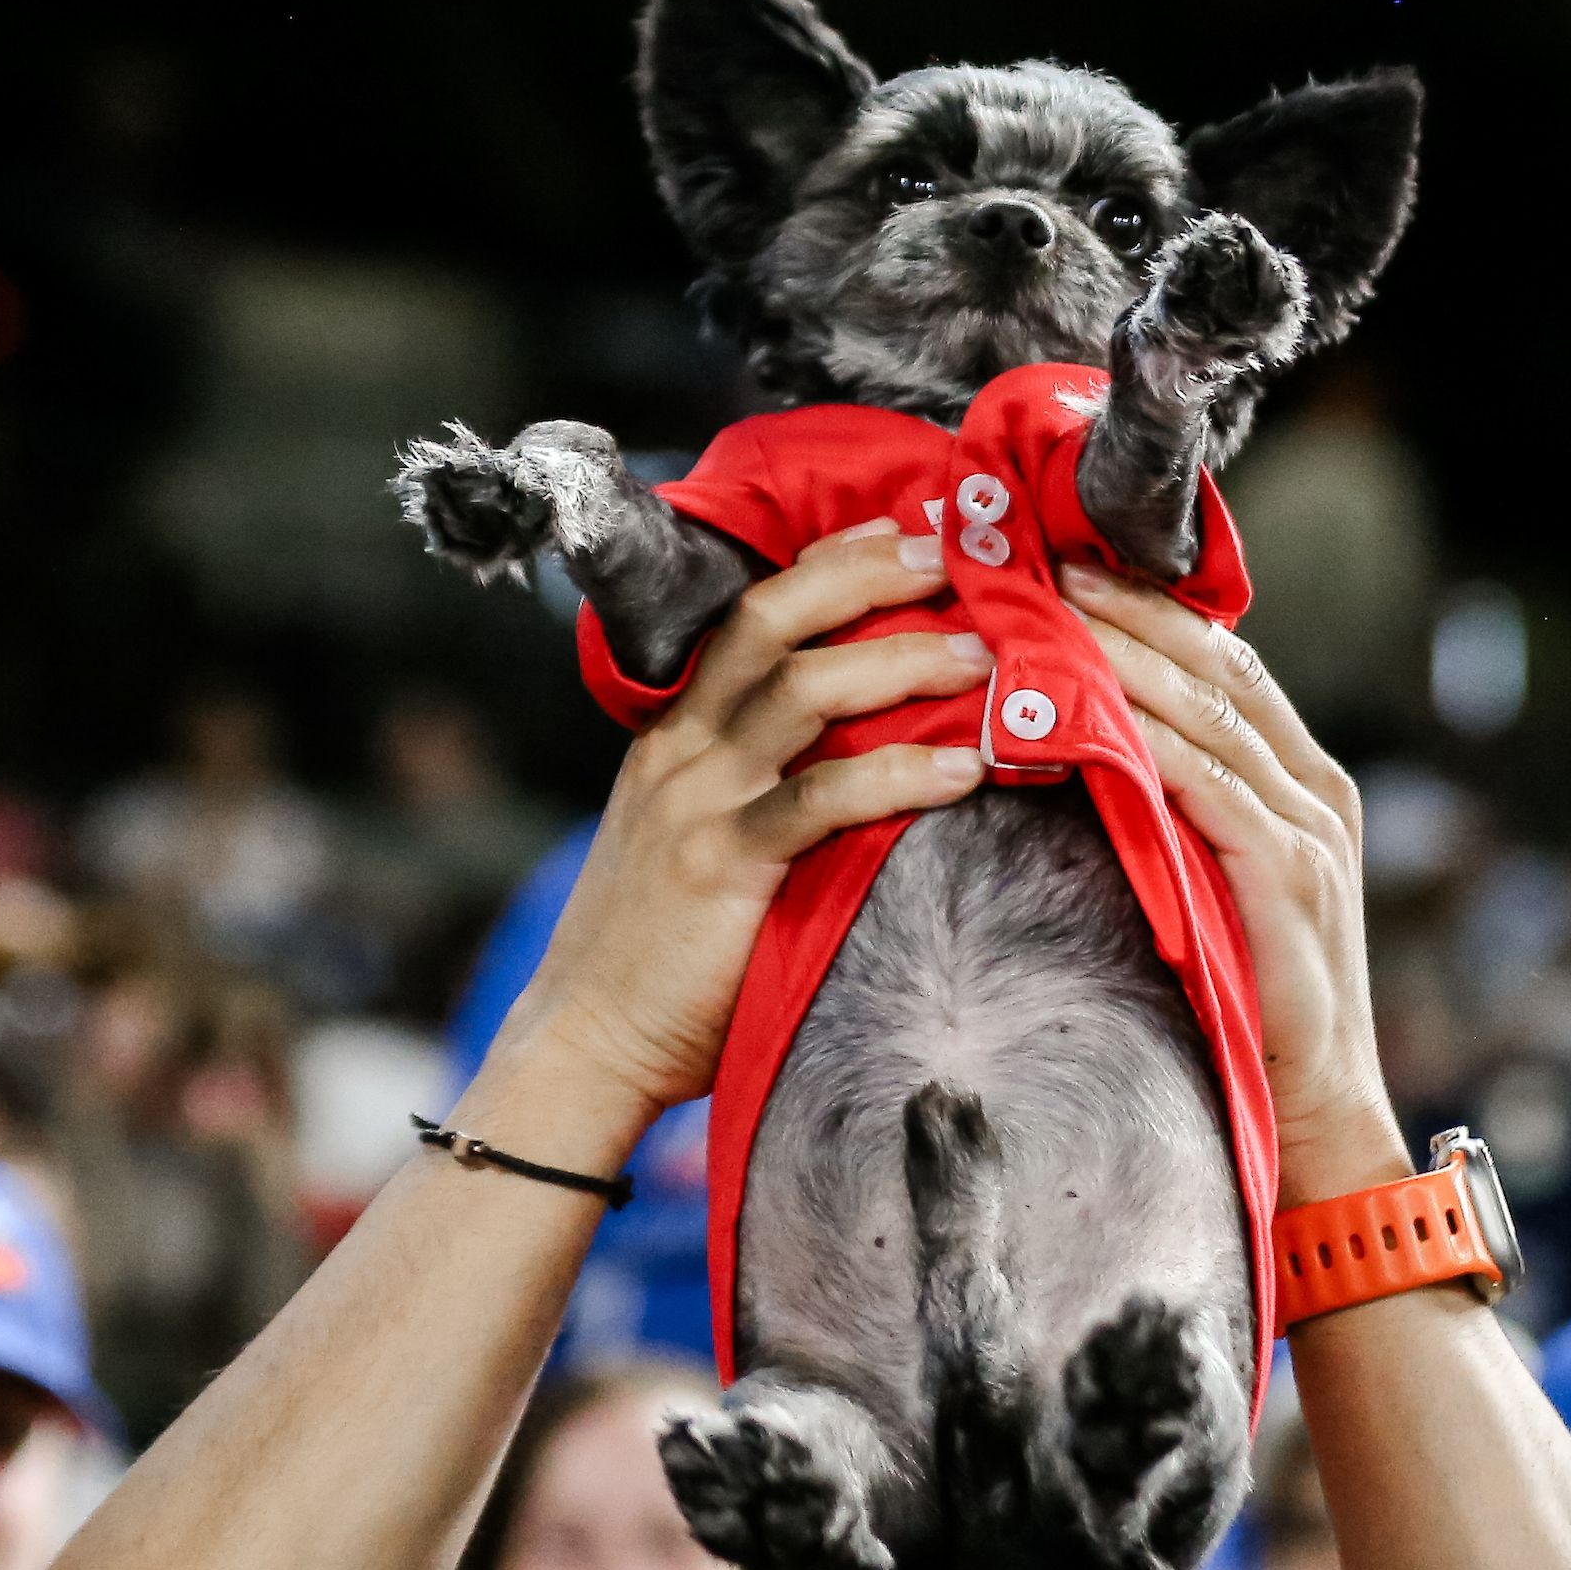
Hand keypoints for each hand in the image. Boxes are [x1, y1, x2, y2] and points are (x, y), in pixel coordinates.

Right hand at [487, 524, 992, 1132]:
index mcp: (676, 733)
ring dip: (904, 662)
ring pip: (805, 692)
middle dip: (867, 577)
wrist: (585, 1039)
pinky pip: (822, 800)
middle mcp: (684, 750)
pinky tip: (964, 767)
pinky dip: (901, 772)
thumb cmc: (655, 946)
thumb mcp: (688, 833)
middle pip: (774, 621)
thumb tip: (862, 743)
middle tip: (953, 558)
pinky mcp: (726, 868)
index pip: (749, 614)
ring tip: (984, 658)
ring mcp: (701, 803)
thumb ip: (751, 782)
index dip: (827, 564)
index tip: (900, 530)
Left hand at [1060, 563, 1407, 1201]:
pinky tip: (1083, 710)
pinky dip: (1142, 739)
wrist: (1316, 1118)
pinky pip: (1206, 785)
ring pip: (1206, 712)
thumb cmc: (1249, 1005)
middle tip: (1042, 560)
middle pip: (1216, 666)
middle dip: (1128, 607)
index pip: (1226, 663)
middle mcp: (1319, 788)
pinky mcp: (1287, 878)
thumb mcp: (1218, 884)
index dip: (1150, 607)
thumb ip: (1182, 814)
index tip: (1068, 562)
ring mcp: (1311, 830)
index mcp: (1307, 779)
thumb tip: (1088, 746)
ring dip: (1120, 656)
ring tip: (1044, 614)